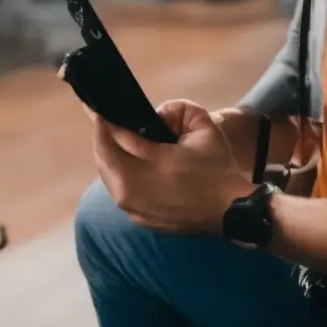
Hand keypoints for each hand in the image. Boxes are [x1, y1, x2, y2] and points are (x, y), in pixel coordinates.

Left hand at [88, 99, 256, 235]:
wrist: (232, 212)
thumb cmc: (218, 169)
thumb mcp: (204, 129)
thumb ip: (178, 111)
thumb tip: (155, 114)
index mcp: (153, 163)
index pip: (116, 136)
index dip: (103, 119)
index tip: (95, 107)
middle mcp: (136, 188)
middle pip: (103, 157)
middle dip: (101, 137)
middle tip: (102, 120)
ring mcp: (135, 208)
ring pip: (107, 177)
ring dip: (107, 157)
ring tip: (112, 140)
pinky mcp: (139, 220)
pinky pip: (118, 192)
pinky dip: (117, 177)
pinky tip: (125, 166)